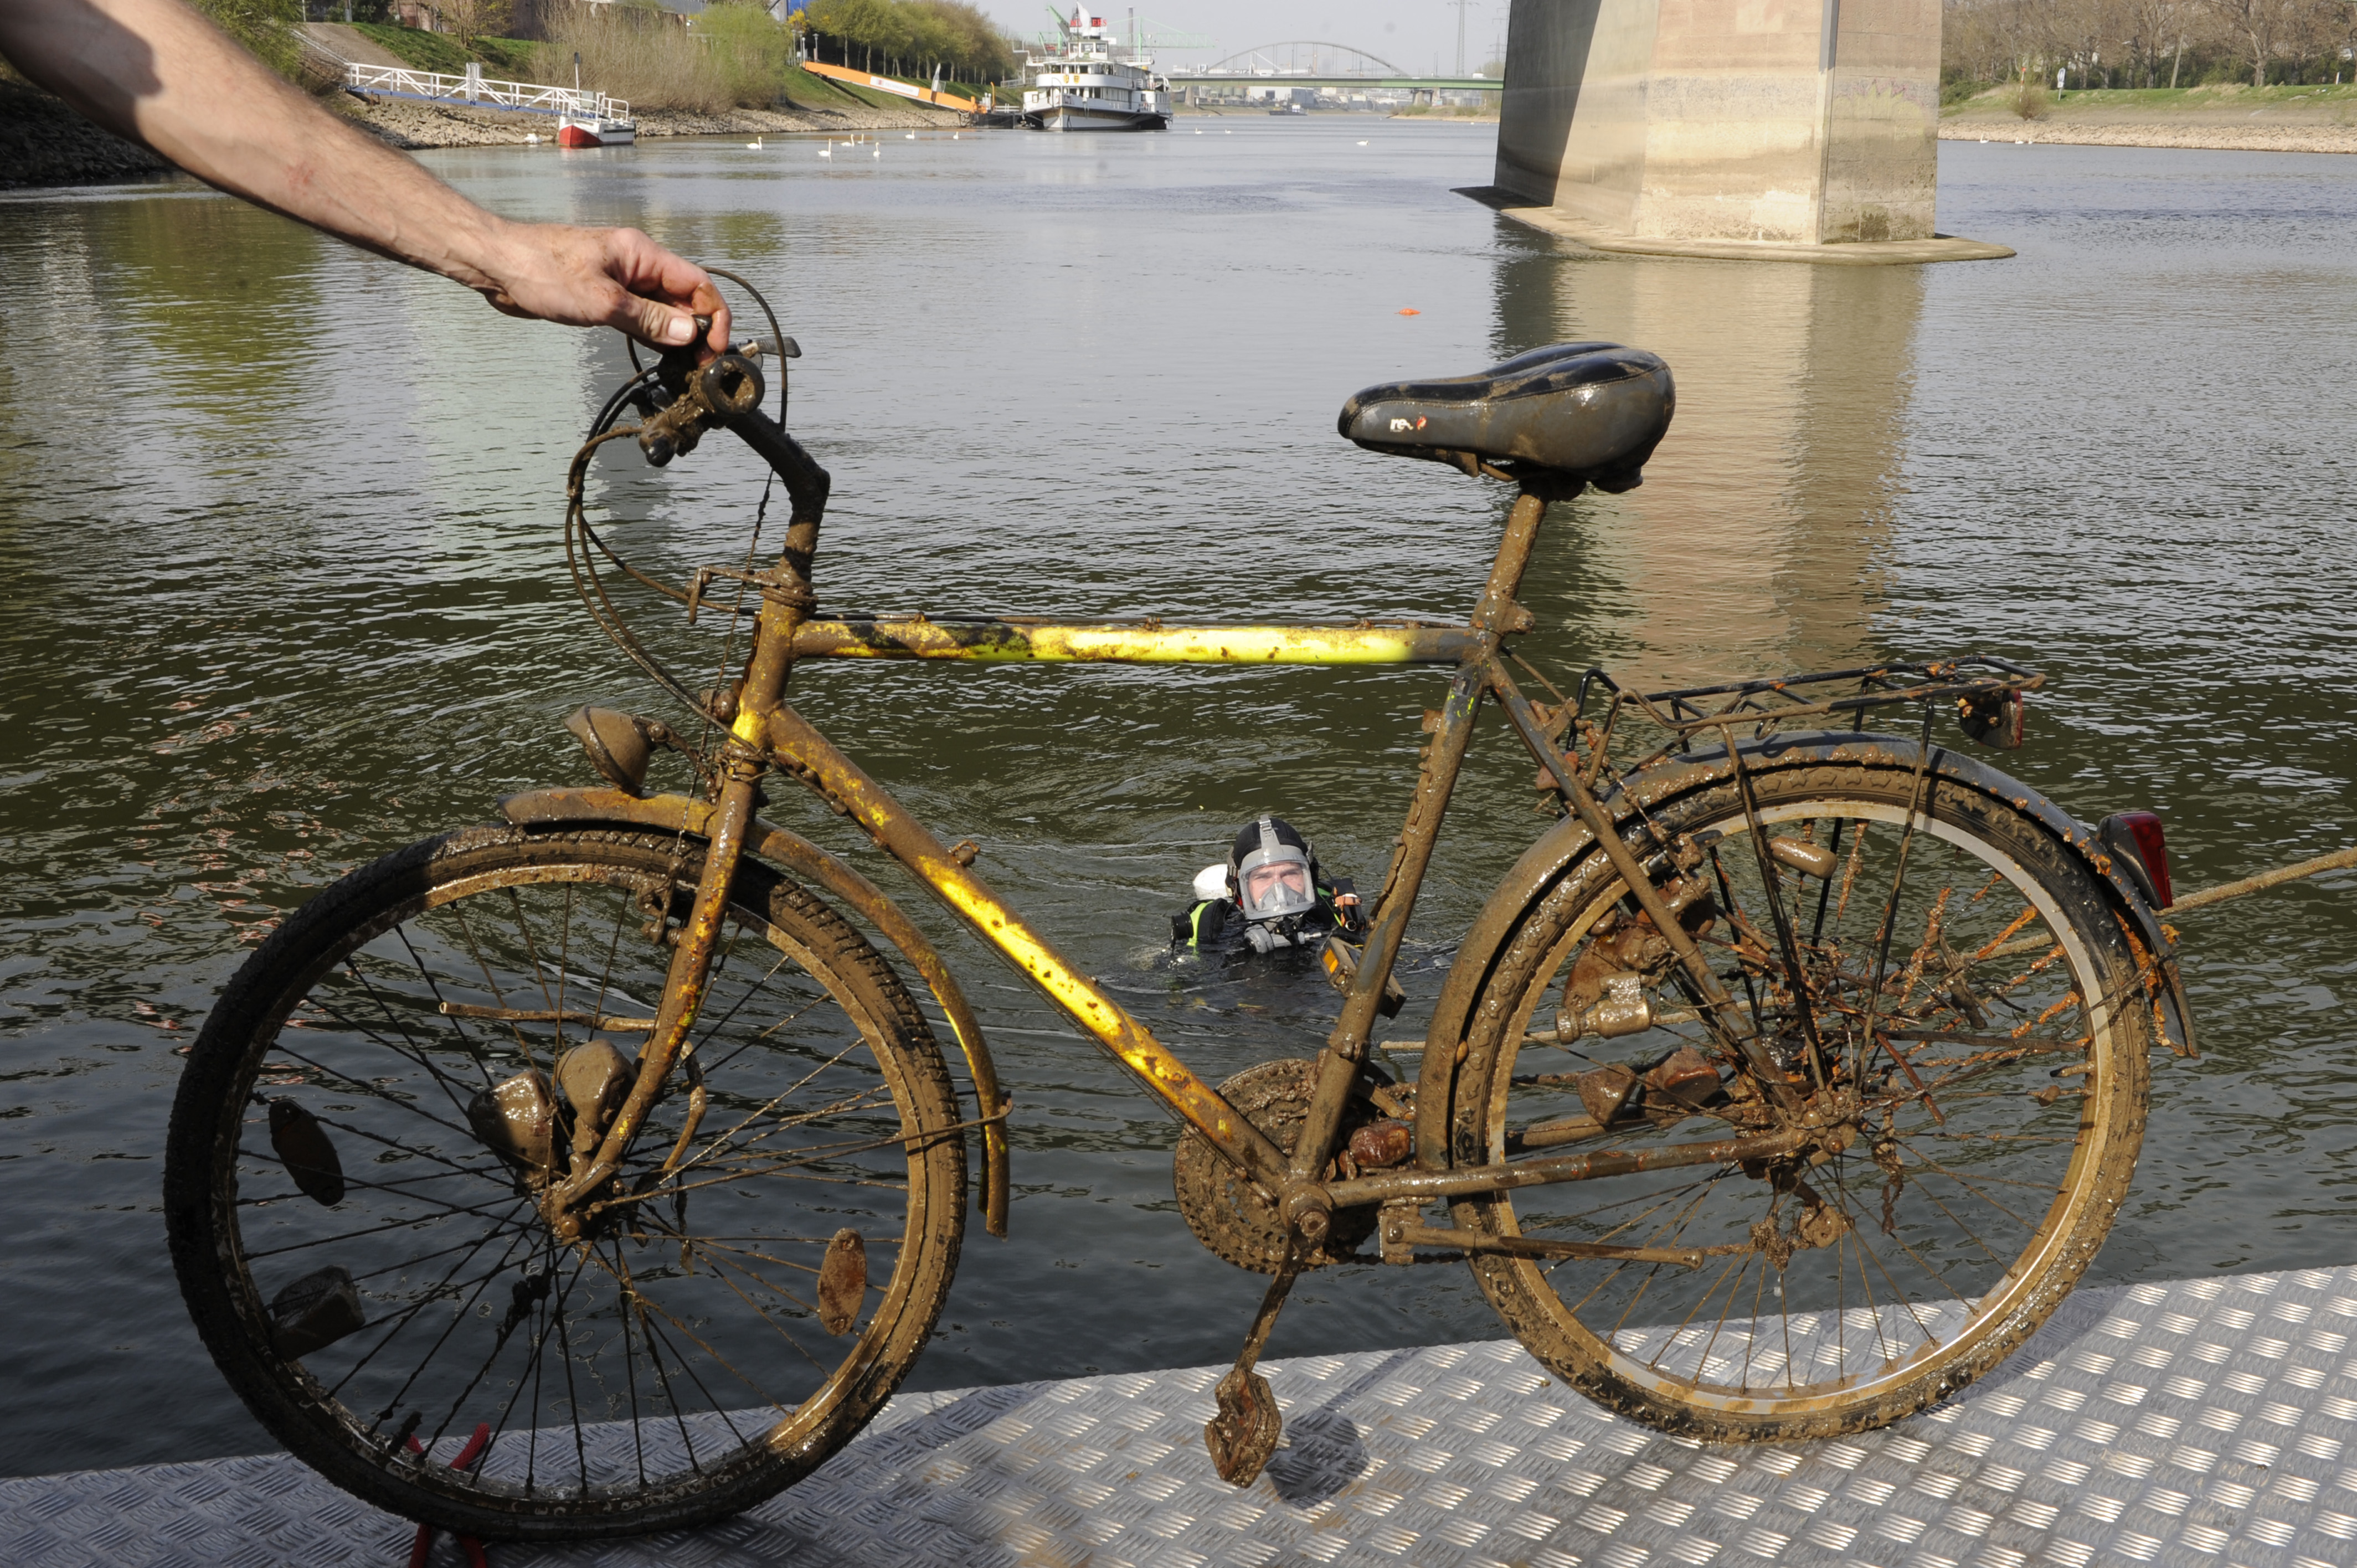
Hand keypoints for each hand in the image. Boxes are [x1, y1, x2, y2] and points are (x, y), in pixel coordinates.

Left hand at [476, 222, 730, 355]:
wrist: (498, 265)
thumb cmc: (541, 269)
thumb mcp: (602, 301)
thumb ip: (648, 319)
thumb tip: (689, 334)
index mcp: (642, 254)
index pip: (697, 283)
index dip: (714, 316)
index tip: (714, 348)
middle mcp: (637, 265)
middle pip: (685, 299)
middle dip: (698, 331)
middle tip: (701, 367)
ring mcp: (622, 282)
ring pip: (664, 311)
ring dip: (677, 337)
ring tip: (686, 368)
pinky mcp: (606, 297)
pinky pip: (641, 317)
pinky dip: (654, 336)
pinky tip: (661, 356)